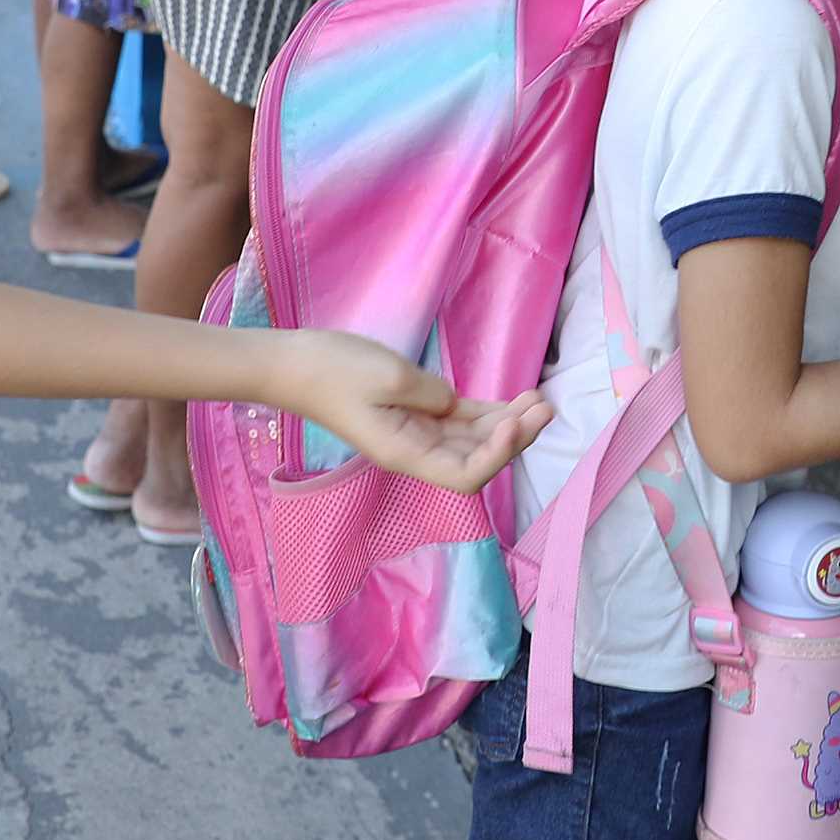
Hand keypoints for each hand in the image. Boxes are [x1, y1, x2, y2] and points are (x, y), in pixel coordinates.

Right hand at [279, 329, 548, 491]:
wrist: (293, 363)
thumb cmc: (334, 370)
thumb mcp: (389, 376)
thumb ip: (433, 396)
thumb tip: (456, 405)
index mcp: (405, 454)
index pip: (464, 476)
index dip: (496, 457)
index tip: (512, 422)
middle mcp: (416, 451)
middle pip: (476, 460)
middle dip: (515, 437)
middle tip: (545, 407)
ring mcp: (417, 433)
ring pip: (474, 440)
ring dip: (508, 424)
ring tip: (540, 400)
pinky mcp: (417, 413)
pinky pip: (461, 422)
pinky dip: (489, 414)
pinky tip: (515, 400)